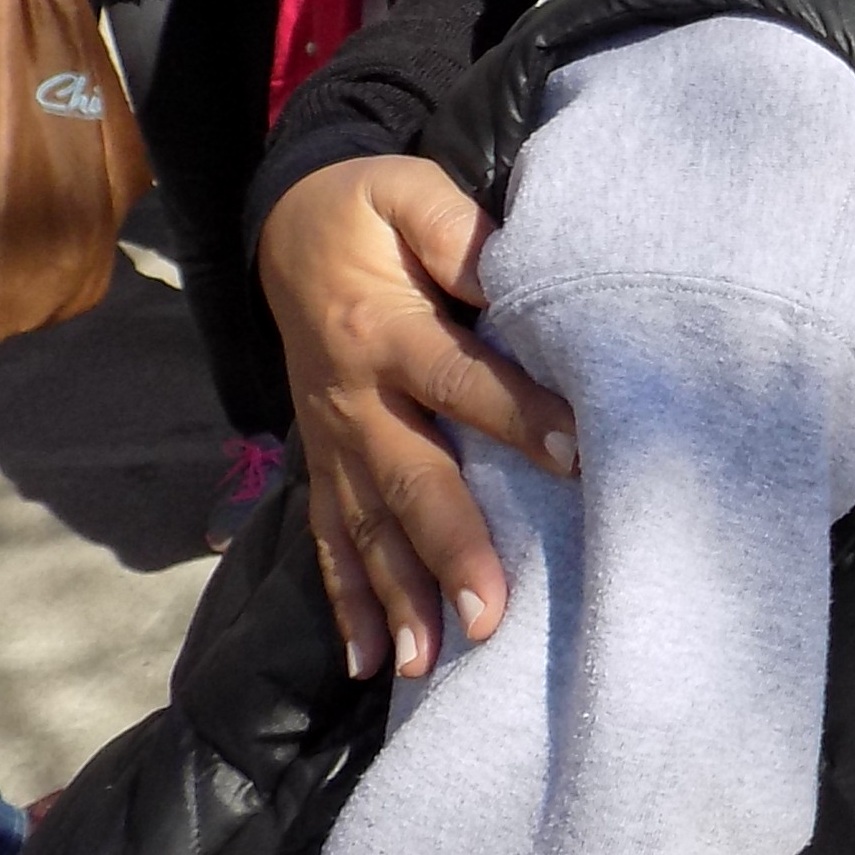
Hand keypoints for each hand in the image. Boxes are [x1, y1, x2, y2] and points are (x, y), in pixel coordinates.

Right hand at [259, 156, 573, 680]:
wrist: (281, 226)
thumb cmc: (365, 210)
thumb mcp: (406, 192)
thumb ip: (455, 230)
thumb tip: (507, 271)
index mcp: (386, 330)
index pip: (460, 380)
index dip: (516, 415)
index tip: (573, 456)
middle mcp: (355, 398)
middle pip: (409, 479)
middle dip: (449, 548)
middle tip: (489, 613)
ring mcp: (333, 439)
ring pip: (366, 528)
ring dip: (396, 598)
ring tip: (427, 662)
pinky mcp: (323, 461)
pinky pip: (330, 538)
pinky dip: (346, 602)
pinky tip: (368, 660)